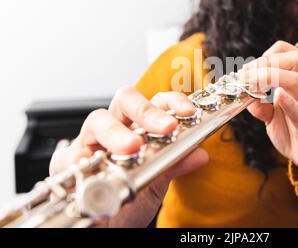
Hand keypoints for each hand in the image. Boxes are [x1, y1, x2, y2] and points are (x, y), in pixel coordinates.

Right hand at [49, 87, 208, 226]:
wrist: (107, 227)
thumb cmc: (129, 202)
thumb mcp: (157, 183)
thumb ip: (175, 165)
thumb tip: (200, 153)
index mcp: (138, 129)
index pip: (155, 102)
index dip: (172, 102)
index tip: (188, 112)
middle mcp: (114, 130)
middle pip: (126, 101)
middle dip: (147, 111)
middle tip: (166, 127)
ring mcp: (90, 144)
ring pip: (97, 121)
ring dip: (117, 132)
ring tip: (131, 147)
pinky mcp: (67, 164)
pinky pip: (69, 155)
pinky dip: (80, 157)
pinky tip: (90, 163)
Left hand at [240, 41, 297, 190]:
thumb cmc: (291, 133)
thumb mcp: (270, 118)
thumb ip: (259, 105)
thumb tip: (245, 95)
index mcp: (293, 87)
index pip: (290, 55)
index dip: (271, 53)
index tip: (251, 66)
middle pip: (294, 60)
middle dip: (266, 61)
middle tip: (246, 74)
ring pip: (294, 81)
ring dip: (270, 76)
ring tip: (253, 83)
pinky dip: (287, 101)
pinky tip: (277, 96)